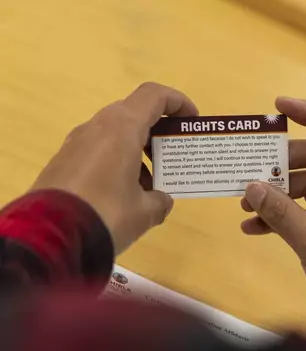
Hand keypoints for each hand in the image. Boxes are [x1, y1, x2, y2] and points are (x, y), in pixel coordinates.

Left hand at [32, 82, 197, 253]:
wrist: (50, 235)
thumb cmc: (107, 213)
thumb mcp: (145, 212)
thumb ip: (160, 200)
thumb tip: (160, 200)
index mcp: (122, 128)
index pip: (154, 96)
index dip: (177, 103)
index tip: (191, 122)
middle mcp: (97, 127)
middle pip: (134, 113)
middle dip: (158, 131)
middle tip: (173, 154)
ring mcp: (77, 144)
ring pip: (115, 134)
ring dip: (138, 150)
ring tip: (151, 183)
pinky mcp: (64, 162)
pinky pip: (99, 151)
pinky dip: (118, 162)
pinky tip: (125, 195)